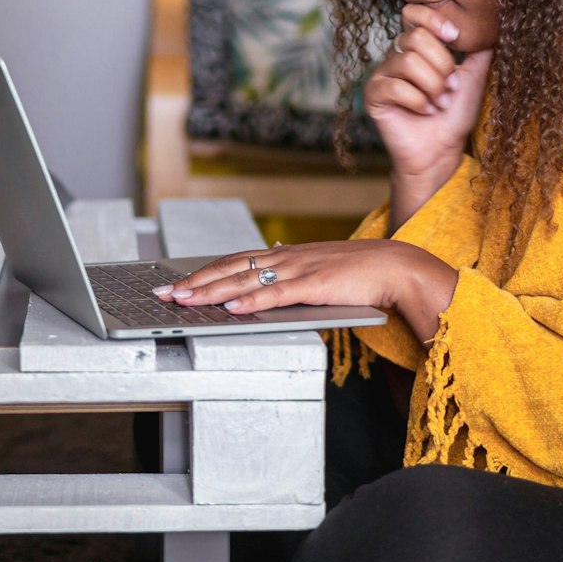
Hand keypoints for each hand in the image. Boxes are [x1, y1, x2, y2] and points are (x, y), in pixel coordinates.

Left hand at [153, 239, 458, 340]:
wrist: (397, 267)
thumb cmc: (360, 275)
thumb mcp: (318, 272)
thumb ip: (291, 277)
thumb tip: (266, 282)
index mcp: (287, 255)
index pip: (235, 261)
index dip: (203, 271)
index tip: (176, 282)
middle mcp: (287, 257)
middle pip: (231, 268)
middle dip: (194, 281)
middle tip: (164, 293)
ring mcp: (299, 269)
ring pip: (246, 278)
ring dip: (211, 290)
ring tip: (184, 300)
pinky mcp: (315, 285)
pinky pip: (276, 293)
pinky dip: (251, 299)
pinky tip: (231, 306)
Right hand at [364, 2, 493, 182]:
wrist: (441, 151)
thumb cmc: (454, 116)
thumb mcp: (472, 79)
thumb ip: (478, 51)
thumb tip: (488, 25)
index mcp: (416, 48)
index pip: (415, 16)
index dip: (434, 21)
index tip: (454, 36)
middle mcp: (396, 56)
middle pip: (415, 38)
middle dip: (441, 65)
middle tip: (449, 89)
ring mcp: (381, 75)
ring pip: (408, 62)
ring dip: (432, 86)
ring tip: (439, 103)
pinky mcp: (372, 95)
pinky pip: (396, 87)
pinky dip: (418, 102)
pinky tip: (424, 112)